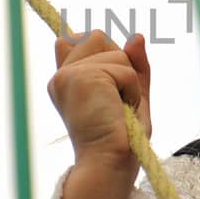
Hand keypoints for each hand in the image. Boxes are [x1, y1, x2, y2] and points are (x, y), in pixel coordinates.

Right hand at [47, 30, 152, 178]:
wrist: (109, 162)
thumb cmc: (120, 138)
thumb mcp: (132, 94)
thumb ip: (135, 65)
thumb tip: (138, 36)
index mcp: (66, 80)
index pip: (79, 38)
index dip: (102, 52)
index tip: (109, 86)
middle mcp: (61, 76)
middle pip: (98, 36)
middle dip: (120, 66)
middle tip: (116, 102)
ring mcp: (68, 75)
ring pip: (115, 51)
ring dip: (128, 80)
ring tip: (117, 108)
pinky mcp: (81, 76)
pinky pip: (124, 68)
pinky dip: (131, 90)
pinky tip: (119, 110)